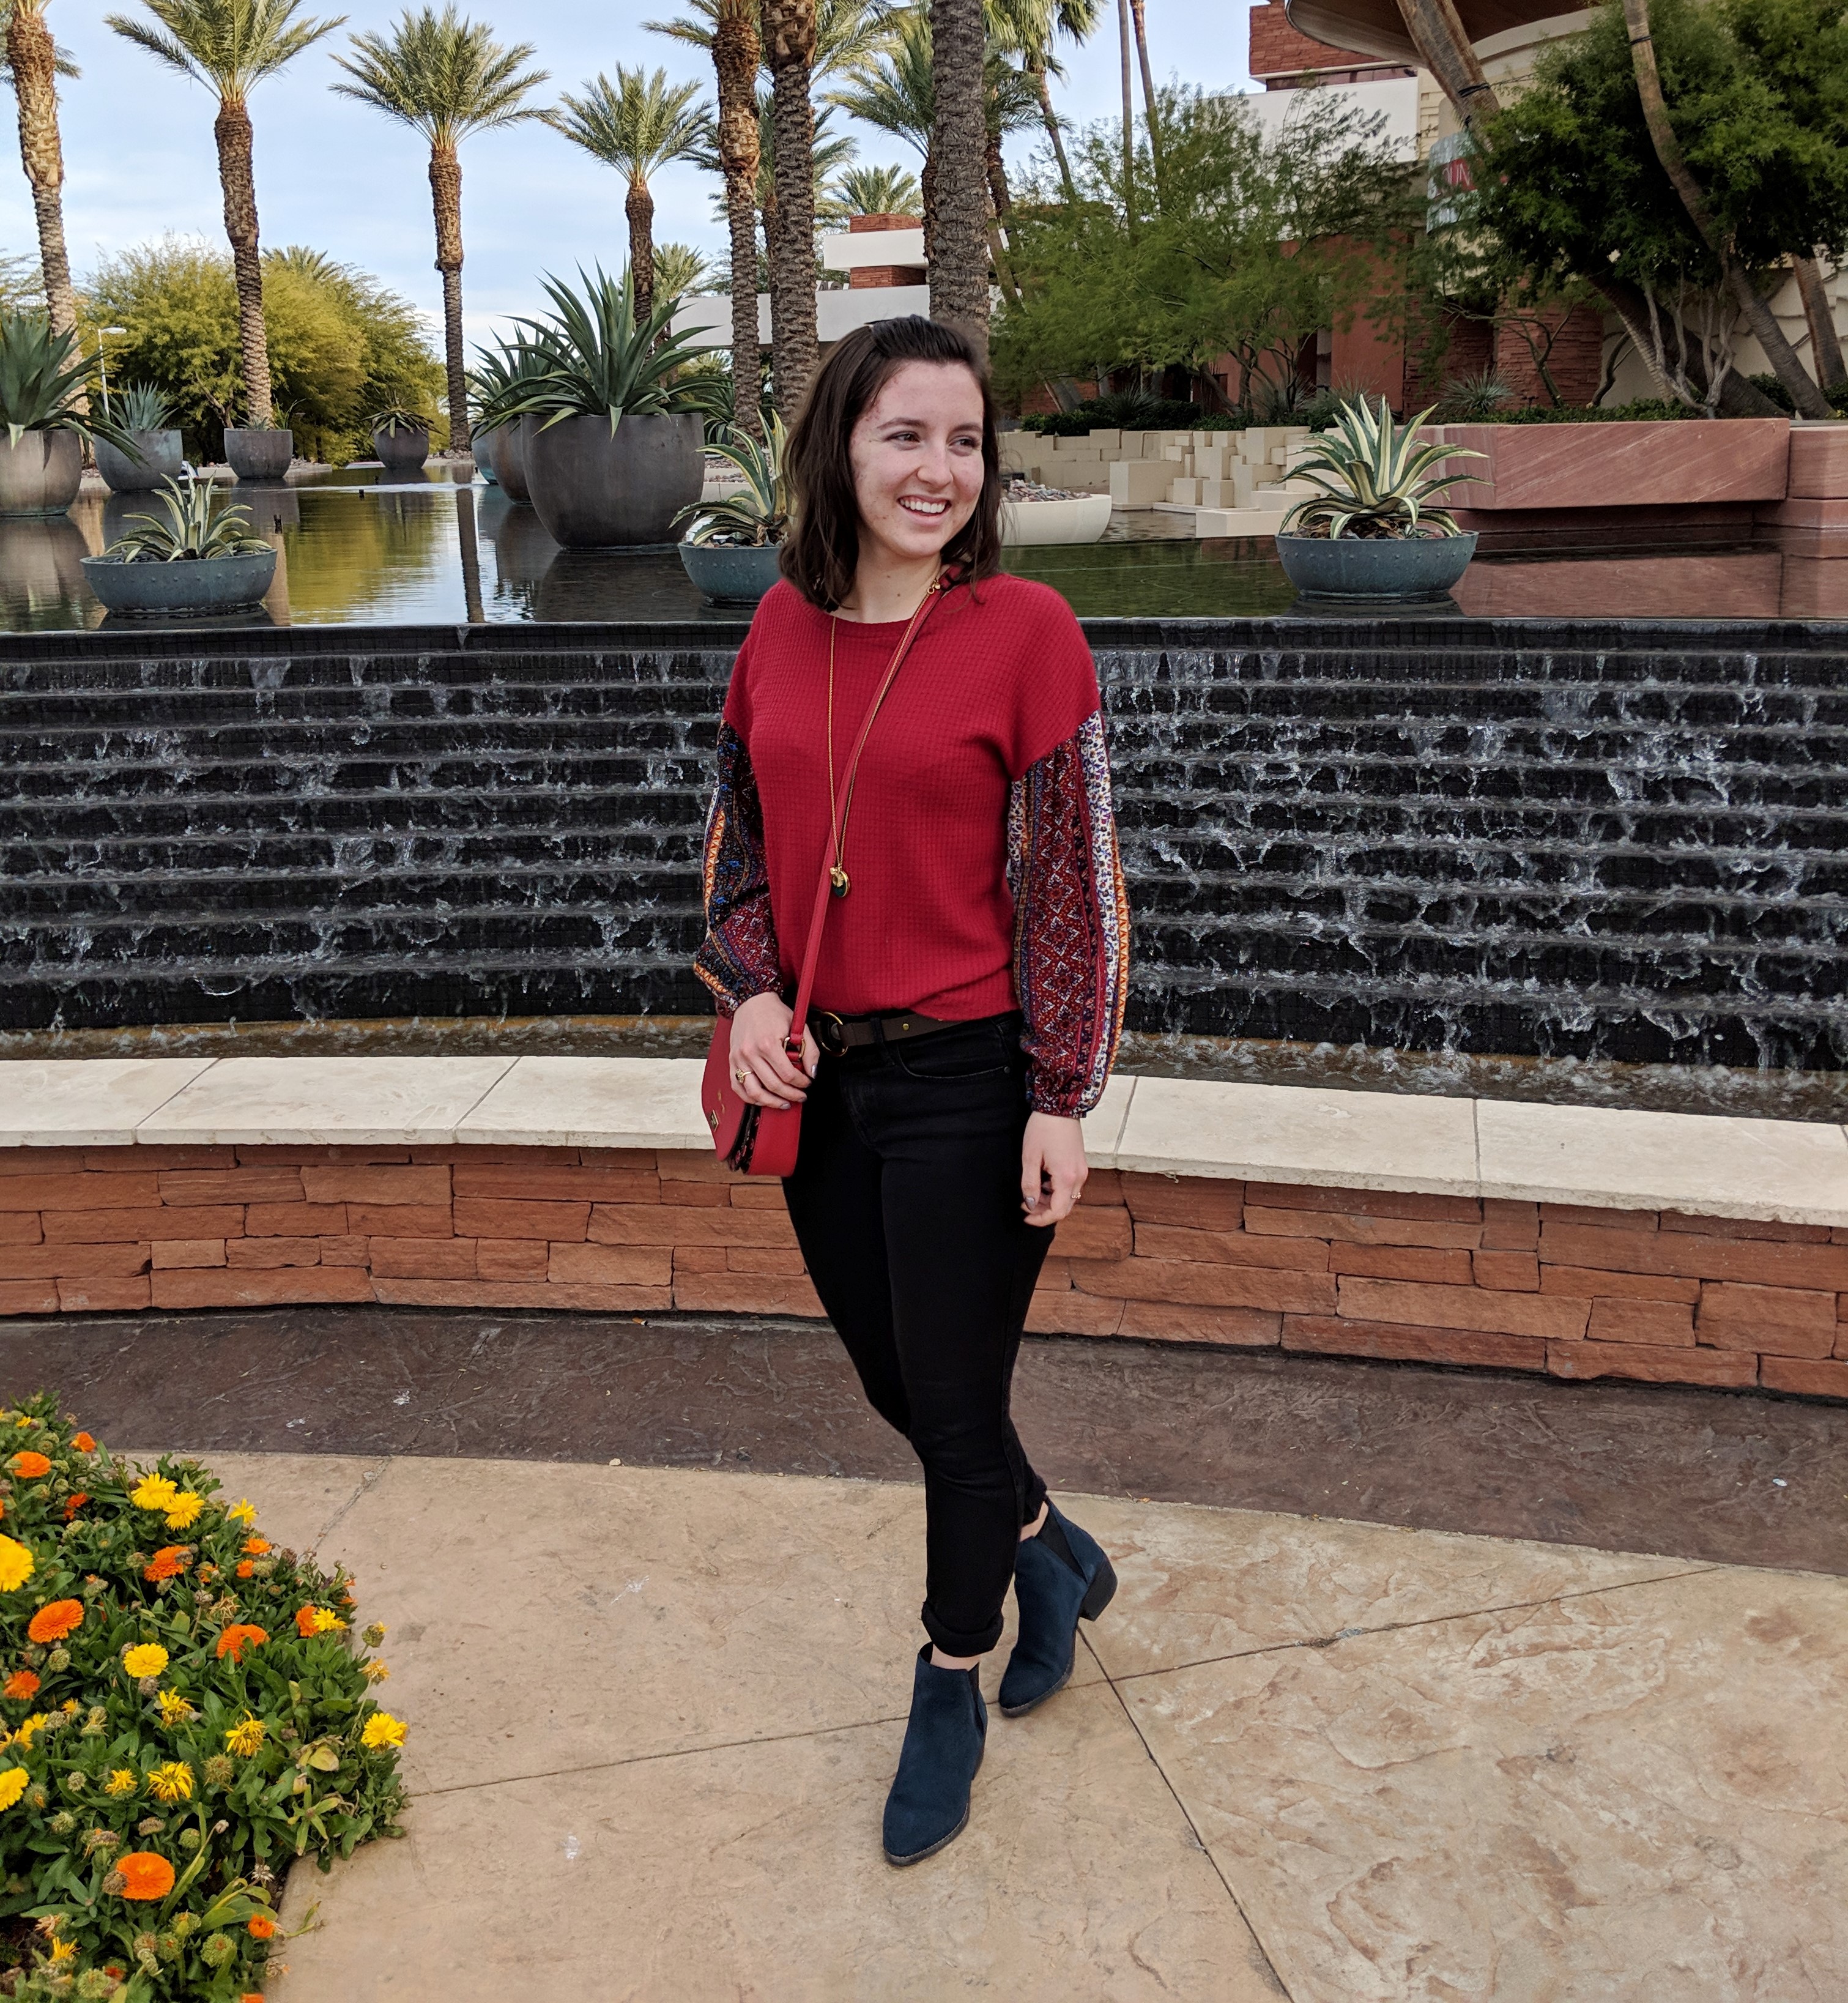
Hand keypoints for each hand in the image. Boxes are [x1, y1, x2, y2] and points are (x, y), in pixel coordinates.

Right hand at [729, 991, 819, 1111]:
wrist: (751, 1001)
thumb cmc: (773, 1013)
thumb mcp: (798, 1026)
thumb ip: (810, 1050)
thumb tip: (812, 1072)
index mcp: (768, 1043)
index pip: (788, 1075)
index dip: (801, 1083)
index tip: (807, 1083)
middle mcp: (750, 1053)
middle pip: (773, 1086)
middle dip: (791, 1095)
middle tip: (800, 1096)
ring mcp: (739, 1059)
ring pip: (754, 1092)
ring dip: (772, 1102)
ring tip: (784, 1103)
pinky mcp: (732, 1062)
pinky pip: (738, 1088)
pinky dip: (751, 1098)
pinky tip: (764, 1100)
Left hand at [1021, 1111, 1085, 1225]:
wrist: (1060, 1106)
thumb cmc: (1043, 1128)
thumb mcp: (1030, 1157)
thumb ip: (1030, 1184)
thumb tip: (1031, 1204)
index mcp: (1066, 1177)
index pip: (1057, 1212)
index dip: (1041, 1219)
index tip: (1026, 1216)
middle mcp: (1079, 1177)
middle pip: (1065, 1208)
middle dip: (1045, 1211)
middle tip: (1026, 1205)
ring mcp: (1082, 1171)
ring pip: (1068, 1198)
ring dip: (1050, 1200)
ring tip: (1033, 1191)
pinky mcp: (1080, 1165)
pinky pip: (1071, 1187)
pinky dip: (1057, 1190)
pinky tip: (1043, 1181)